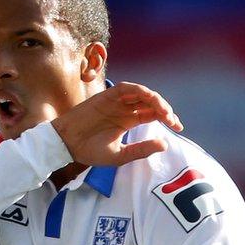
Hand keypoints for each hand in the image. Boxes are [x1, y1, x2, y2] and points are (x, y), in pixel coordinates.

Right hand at [51, 82, 182, 165]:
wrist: (66, 144)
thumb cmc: (89, 151)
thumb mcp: (119, 155)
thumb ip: (140, 150)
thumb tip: (164, 144)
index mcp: (127, 121)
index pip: (152, 114)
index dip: (167, 117)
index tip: (178, 127)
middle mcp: (123, 109)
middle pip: (150, 102)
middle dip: (165, 109)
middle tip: (173, 120)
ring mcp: (115, 102)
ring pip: (141, 93)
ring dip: (155, 99)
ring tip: (164, 111)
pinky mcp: (106, 96)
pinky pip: (126, 88)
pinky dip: (139, 91)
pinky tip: (149, 99)